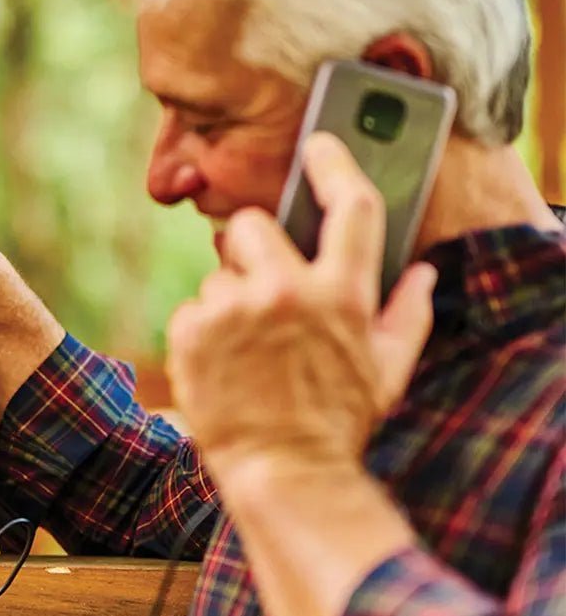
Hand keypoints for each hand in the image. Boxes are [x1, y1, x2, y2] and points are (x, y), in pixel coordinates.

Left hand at [165, 132, 437, 489]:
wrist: (281, 470)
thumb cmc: (337, 422)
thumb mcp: (387, 371)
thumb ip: (407, 315)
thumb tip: (423, 272)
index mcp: (341, 293)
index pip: (349, 207)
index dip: (334, 165)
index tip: (319, 145)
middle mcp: (286, 290)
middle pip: (251, 224)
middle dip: (251, 246)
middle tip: (259, 285)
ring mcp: (234, 309)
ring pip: (218, 276)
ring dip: (228, 302)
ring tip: (246, 351)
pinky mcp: (192, 331)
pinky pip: (192, 309)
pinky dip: (202, 332)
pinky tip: (221, 365)